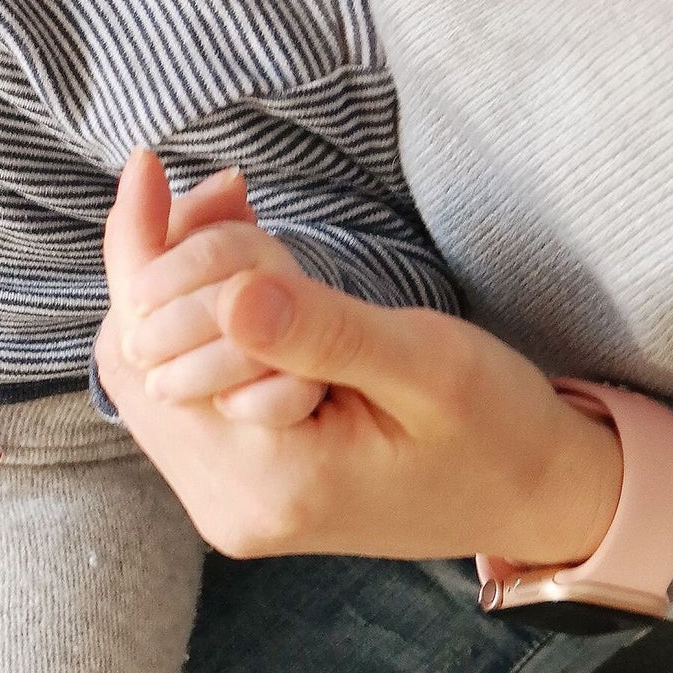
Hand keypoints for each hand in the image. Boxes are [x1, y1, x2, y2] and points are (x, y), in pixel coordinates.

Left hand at [100, 153, 623, 564]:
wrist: (539, 498)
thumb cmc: (498, 427)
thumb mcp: (427, 365)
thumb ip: (321, 330)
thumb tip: (229, 293)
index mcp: (271, 484)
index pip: (153, 350)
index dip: (142, 250)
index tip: (148, 165)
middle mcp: (228, 507)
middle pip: (133, 359)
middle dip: (162, 261)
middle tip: (226, 189)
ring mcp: (226, 504)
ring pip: (147, 371)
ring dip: (175, 287)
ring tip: (235, 215)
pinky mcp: (238, 487)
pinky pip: (181, 392)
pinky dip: (195, 323)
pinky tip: (240, 274)